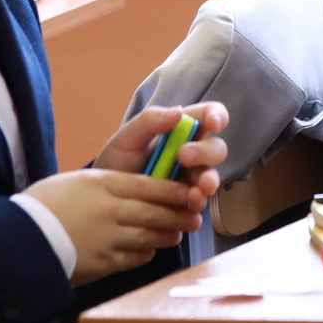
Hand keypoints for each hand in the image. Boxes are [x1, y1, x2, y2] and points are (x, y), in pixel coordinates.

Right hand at [22, 168, 208, 285]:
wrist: (17, 239)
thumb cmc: (42, 205)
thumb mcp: (75, 182)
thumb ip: (107, 183)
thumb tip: (133, 184)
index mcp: (103, 185)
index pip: (149, 185)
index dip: (173, 190)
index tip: (188, 191)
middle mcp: (111, 211)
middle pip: (155, 212)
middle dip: (179, 213)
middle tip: (194, 213)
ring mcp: (108, 239)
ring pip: (150, 235)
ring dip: (168, 233)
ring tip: (178, 231)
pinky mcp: (103, 263)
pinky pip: (135, 257)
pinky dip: (147, 252)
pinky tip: (151, 249)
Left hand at [94, 102, 229, 202]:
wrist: (104, 199)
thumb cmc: (117, 163)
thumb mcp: (125, 140)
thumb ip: (148, 122)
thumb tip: (178, 113)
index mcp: (181, 131)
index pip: (208, 116)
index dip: (217, 116)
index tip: (213, 124)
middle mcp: (192, 154)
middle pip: (215, 148)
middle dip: (206, 152)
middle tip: (184, 157)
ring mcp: (191, 180)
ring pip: (211, 178)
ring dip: (208, 182)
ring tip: (197, 191)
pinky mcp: (187, 203)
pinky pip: (199, 203)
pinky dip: (196, 205)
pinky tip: (188, 208)